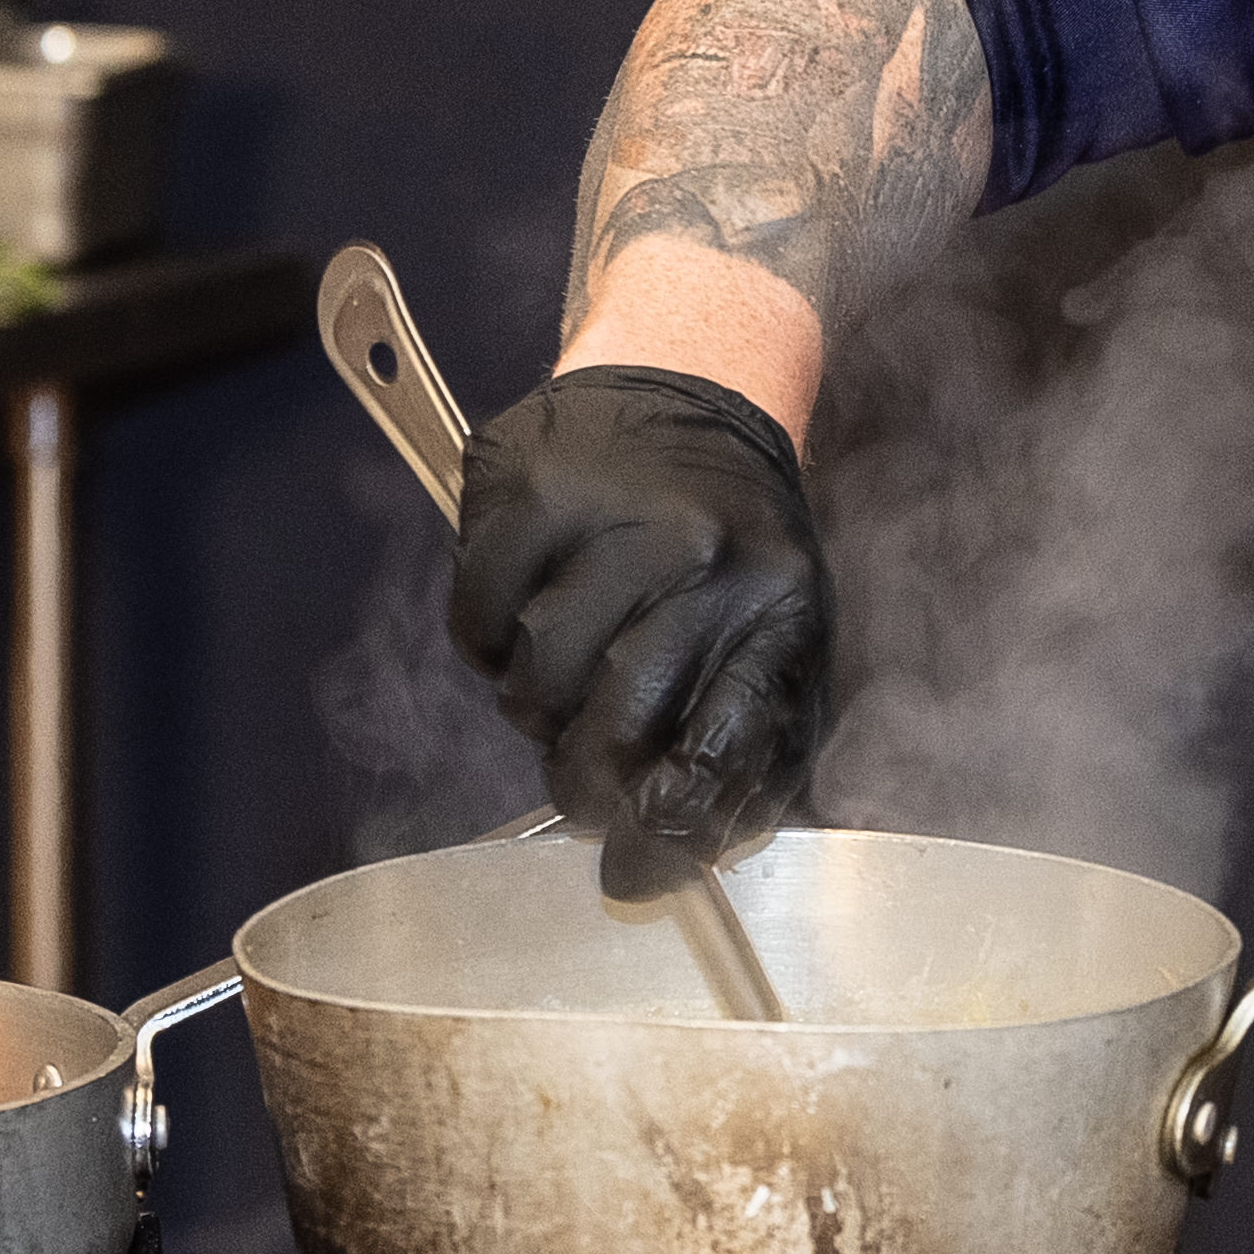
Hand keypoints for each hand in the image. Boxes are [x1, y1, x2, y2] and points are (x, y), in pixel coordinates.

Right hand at [445, 368, 832, 865]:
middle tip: (585, 779)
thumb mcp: (778, 630)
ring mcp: (606, 515)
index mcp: (776, 603)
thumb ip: (747, 747)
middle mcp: (696, 554)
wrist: (690, 384)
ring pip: (536, 686)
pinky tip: (525, 614)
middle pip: (611, 730)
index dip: (671, 827)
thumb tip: (674, 859)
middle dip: (588, 783)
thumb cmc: (733, 540)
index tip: (637, 868)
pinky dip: (487, 647)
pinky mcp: (523, 488)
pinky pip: (475, 627)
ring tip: (568, 668)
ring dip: (539, 707)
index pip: (723, 746)